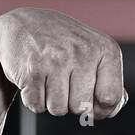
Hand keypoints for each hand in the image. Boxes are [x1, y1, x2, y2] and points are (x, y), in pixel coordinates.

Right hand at [0, 7, 127, 117]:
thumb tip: (112, 108)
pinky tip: (35, 79)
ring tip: (49, 78)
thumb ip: (111, 83)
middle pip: (83, 109)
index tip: (90, 98)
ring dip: (51, 102)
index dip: (100, 108)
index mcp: (105, 50)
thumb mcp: (95, 55)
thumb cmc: (64, 46)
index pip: (111, 99)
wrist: (22, 24)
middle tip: (63, 81)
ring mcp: (56, 59)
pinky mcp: (32, 68)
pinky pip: (36, 106)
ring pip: (59, 110)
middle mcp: (82, 51)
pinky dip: (33, 99)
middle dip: (71, 103)